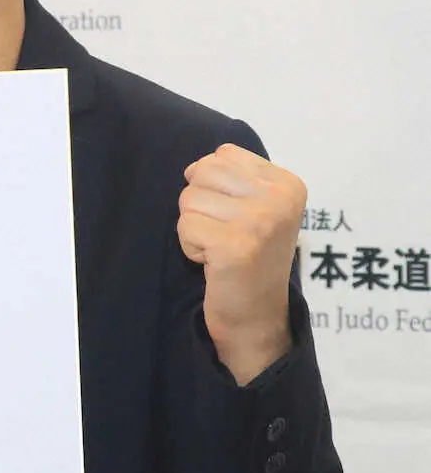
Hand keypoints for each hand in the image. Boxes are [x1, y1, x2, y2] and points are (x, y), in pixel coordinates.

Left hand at [179, 143, 305, 384]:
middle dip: (200, 205)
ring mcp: (260, 221)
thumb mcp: (256, 208)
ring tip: (219, 249)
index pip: (223, 155)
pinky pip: (185, 226)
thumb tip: (193, 168)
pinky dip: (190, 247)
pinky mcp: (235, 246)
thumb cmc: (249, 258)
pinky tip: (213, 263)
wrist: (256, 317)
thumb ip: (232, 179)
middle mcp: (279, 199)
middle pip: (202, 172)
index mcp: (288, 184)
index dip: (214, 186)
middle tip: (224, 235)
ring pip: (189, 199)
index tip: (236, 217)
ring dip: (194, 227)